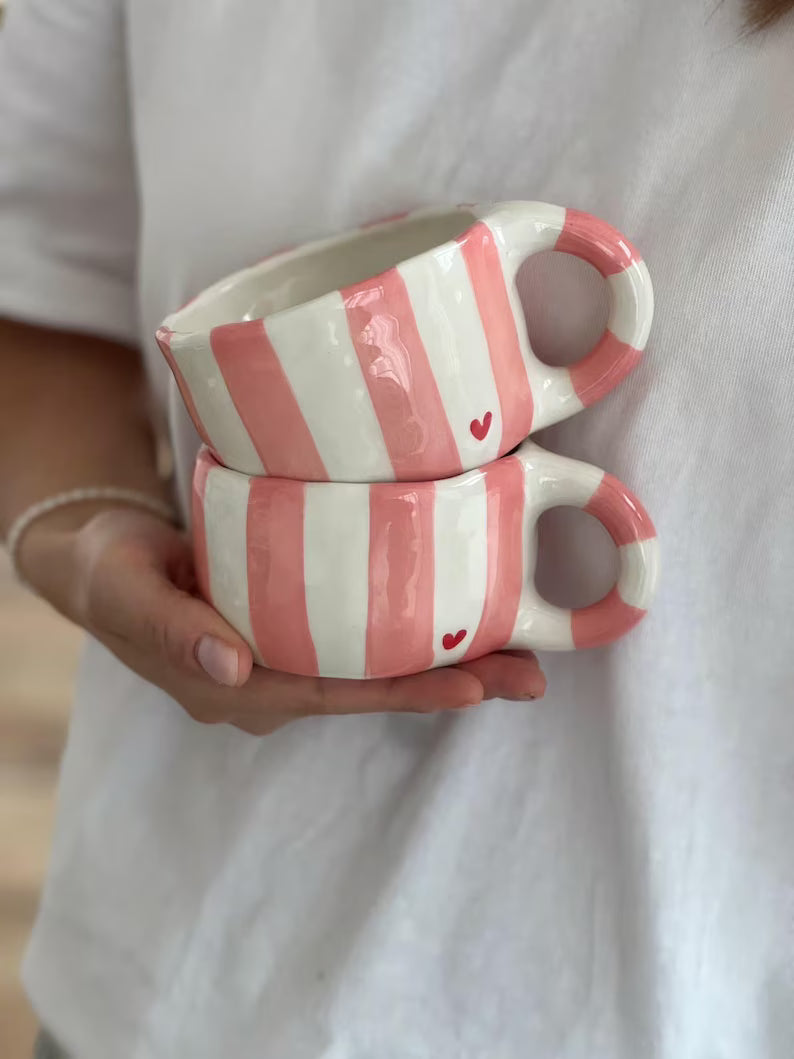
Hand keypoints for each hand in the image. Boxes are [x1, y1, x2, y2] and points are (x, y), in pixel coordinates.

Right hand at [18, 506, 545, 734]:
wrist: (102, 561)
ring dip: (447, 661)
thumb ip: (172, 630)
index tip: (471, 687)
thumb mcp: (127, 591)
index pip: (333, 695)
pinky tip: (466, 618)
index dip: (403, 692)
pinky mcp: (296, 628)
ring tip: (522, 654)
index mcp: (234, 688)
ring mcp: (285, 659)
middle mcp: (270, 683)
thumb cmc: (112, 572)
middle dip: (452, 686)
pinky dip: (415, 632)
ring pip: (376, 666)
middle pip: (372, 687)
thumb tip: (231, 665)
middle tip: (531, 679)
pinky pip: (364, 639)